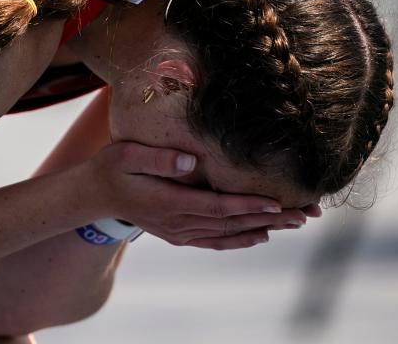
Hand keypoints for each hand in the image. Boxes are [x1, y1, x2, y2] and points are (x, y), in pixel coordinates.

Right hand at [85, 141, 312, 249]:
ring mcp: (179, 232)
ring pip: (228, 235)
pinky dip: (239, 241)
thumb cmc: (112, 168)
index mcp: (170, 203)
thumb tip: (193, 163)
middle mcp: (178, 223)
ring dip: (263, 229)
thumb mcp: (127, 155)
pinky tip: (259, 236)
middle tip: (305, 214)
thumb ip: (160, 159)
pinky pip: (215, 242)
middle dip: (270, 219)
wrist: (93, 195)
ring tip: (294, 222)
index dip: (249, 206)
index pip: (218, 207)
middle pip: (232, 224)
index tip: (278, 202)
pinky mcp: (178, 234)